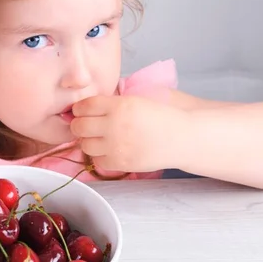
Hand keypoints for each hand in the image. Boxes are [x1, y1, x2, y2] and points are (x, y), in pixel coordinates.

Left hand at [70, 95, 190, 172]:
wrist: (183, 138)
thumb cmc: (161, 115)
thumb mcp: (137, 99)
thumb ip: (113, 100)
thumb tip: (88, 104)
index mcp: (119, 105)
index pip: (84, 106)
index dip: (80, 108)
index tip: (82, 111)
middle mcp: (115, 125)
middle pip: (79, 127)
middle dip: (80, 125)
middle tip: (87, 126)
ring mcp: (117, 146)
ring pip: (85, 145)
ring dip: (89, 141)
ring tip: (99, 139)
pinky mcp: (122, 163)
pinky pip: (97, 161)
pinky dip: (100, 156)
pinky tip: (109, 150)